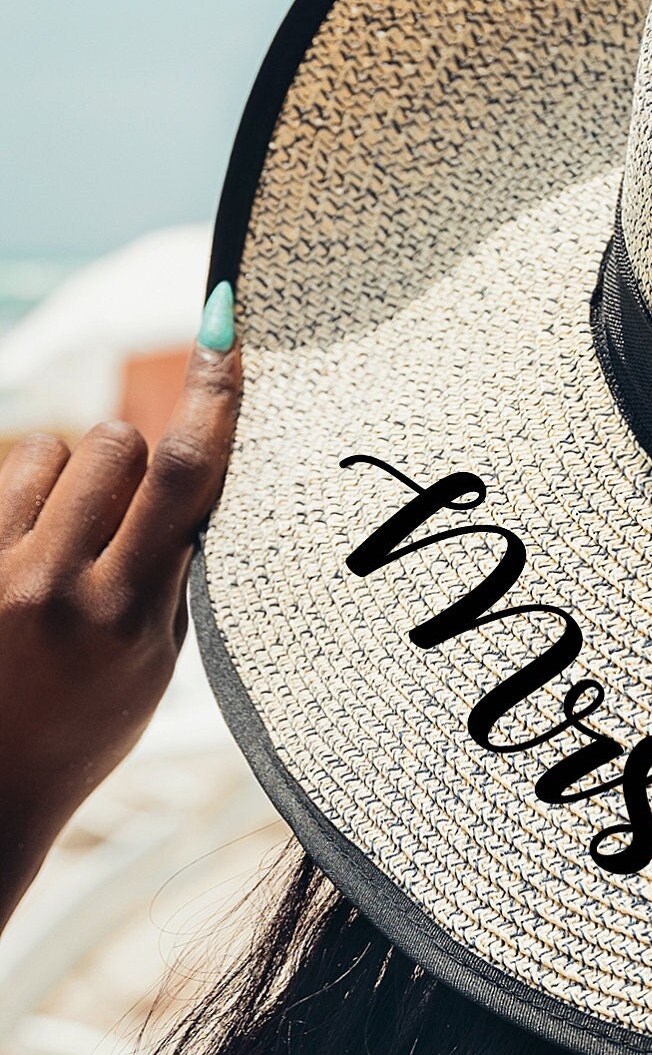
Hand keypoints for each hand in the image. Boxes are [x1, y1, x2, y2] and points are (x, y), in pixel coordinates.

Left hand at [0, 325, 240, 929]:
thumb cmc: (84, 727)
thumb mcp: (156, 666)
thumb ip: (174, 575)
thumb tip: (200, 479)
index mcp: (130, 616)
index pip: (183, 478)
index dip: (212, 395)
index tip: (226, 328)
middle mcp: (60, 587)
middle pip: (118, 444)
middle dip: (133, 461)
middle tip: (124, 520)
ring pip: (52, 450)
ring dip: (70, 477)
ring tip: (61, 544)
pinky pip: (0, 477)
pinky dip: (22, 499)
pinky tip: (20, 556)